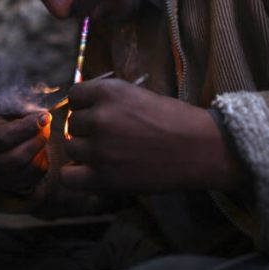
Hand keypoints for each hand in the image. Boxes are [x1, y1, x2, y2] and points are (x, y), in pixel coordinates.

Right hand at [0, 111, 51, 194]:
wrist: (5, 142)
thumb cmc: (6, 121)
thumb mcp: (8, 111)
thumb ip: (21, 110)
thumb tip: (42, 117)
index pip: (4, 137)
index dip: (28, 127)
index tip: (45, 116)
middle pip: (17, 157)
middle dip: (38, 139)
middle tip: (47, 125)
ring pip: (30, 167)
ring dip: (42, 148)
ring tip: (42, 133)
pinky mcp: (12, 188)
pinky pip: (36, 176)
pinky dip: (42, 159)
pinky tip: (39, 148)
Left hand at [62, 79, 245, 192]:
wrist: (199, 148)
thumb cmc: (175, 119)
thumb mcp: (138, 94)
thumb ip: (108, 100)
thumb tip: (82, 108)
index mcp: (109, 92)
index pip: (74, 96)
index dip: (83, 105)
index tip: (95, 113)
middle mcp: (99, 117)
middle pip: (72, 123)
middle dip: (86, 130)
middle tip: (109, 137)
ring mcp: (99, 148)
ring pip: (70, 148)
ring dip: (84, 152)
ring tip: (107, 154)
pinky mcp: (103, 177)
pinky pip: (69, 177)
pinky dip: (76, 176)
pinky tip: (91, 173)